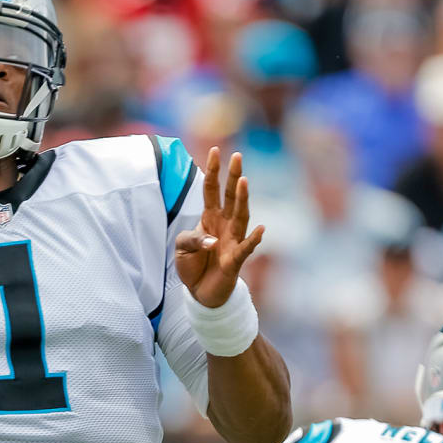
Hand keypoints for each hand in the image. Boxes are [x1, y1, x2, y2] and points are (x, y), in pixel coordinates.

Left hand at [175, 149, 264, 307]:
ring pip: (240, 216)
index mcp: (209, 218)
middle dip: (233, 176)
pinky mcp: (236, 261)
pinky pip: (246, 248)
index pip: (212, 190)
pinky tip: (261, 229)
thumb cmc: (192, 265)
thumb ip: (192, 239)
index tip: (214, 150)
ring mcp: (232, 241)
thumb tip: (211, 240)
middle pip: (230, 197)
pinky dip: (253, 239)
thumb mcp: (182, 248)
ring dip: (243, 199)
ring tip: (244, 182)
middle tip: (238, 156)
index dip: (213, 171)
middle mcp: (224, 225)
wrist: (200, 292)